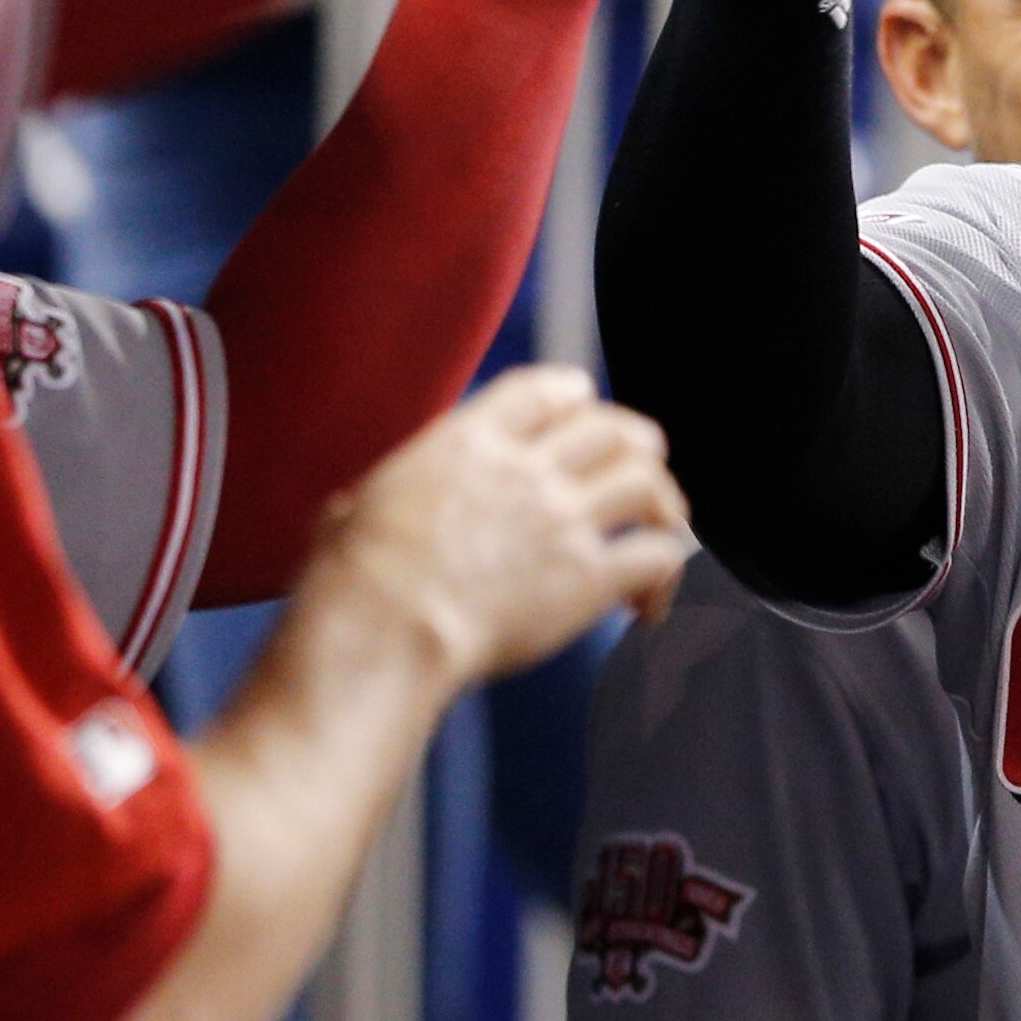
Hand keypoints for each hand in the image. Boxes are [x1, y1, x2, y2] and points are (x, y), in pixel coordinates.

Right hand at [311, 366, 693, 689]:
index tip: (586, 414)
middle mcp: (526, 469)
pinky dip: (667, 578)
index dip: (577, 398)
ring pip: (649, 482)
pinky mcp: (588, 577)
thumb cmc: (352, 581)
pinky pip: (659, 556)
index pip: (547, 390)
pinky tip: (650, 608)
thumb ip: (389, 498)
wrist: (381, 631)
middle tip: (637, 482)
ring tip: (659, 535)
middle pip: (616, 428)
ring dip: (664, 507)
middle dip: (636, 450)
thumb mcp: (358, 506)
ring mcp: (562, 519)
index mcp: (469, 441)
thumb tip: (353, 514)